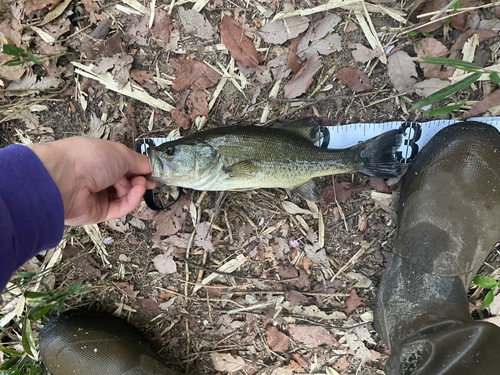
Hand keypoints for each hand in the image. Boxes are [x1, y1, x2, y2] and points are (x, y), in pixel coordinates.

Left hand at [29, 137, 155, 225]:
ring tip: (140, 184)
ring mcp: (98, 196)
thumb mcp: (120, 153)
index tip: (152, 172)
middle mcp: (98, 177)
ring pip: (125, 196)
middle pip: (125, 182)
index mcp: (100, 159)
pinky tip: (137, 192)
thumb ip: (138, 161)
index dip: (139, 169)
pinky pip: (120, 207)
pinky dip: (131, 201)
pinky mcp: (99, 213)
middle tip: (150, 181)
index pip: (123, 166)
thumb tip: (150, 167)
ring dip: (136, 190)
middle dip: (139, 181)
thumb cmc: (91, 158)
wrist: (65, 179)